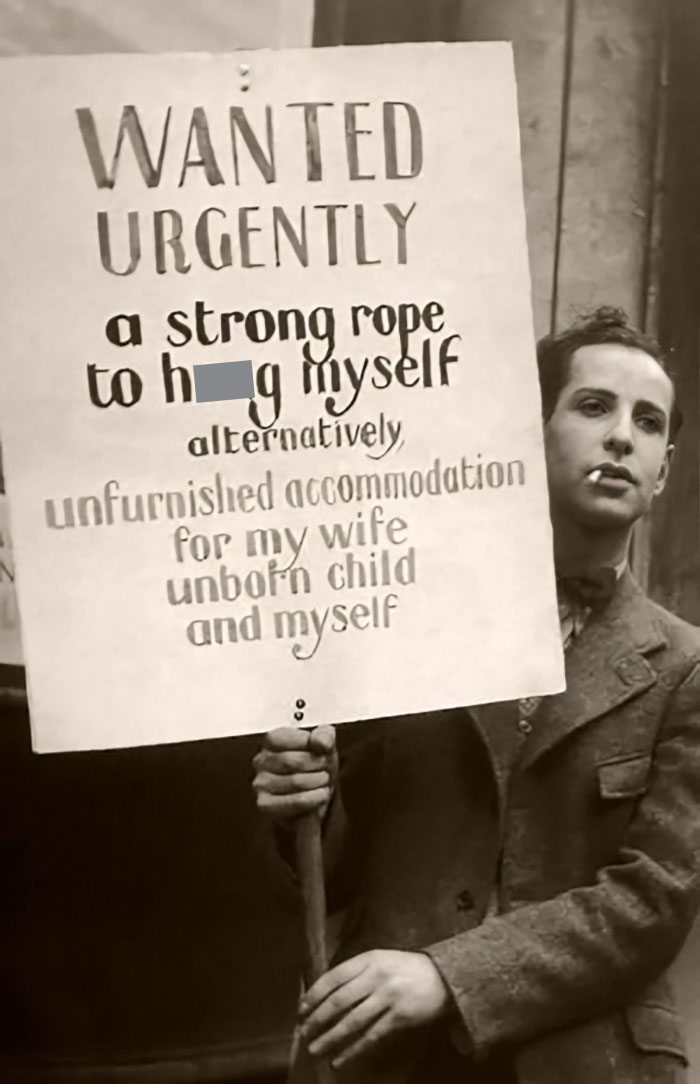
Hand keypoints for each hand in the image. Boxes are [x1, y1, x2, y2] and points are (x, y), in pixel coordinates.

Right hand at [253, 725, 336, 821]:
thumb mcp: (324, 744)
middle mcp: (261, 761)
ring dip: (318, 783)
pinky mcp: (266, 804)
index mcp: (272, 740)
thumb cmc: (315, 765)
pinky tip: (320, 795)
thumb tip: (321, 741)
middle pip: (292, 761)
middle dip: (317, 766)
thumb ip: (324, 736)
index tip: (321, 750)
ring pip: (296, 782)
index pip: (286, 739)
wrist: (316, 793)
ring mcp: (261, 783)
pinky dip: (314, 799)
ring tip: (323, 782)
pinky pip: (295, 802)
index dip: (309, 745)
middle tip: (326, 768)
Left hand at [299, 949, 450, 1067]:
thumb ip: (356, 972)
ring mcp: (388, 996)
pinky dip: (353, 1051)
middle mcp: (375, 976)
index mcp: (368, 959)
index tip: (301, 1010)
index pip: (333, 977)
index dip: (314, 995)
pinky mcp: (399, 1017)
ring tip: (316, 1049)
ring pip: (352, 1021)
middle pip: (339, 1001)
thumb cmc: (405, 969)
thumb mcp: (379, 960)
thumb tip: (325, 994)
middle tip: (304, 1033)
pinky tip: (340, 1059)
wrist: (443, 976)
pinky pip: (371, 1036)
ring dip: (330, 1038)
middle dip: (317, 1019)